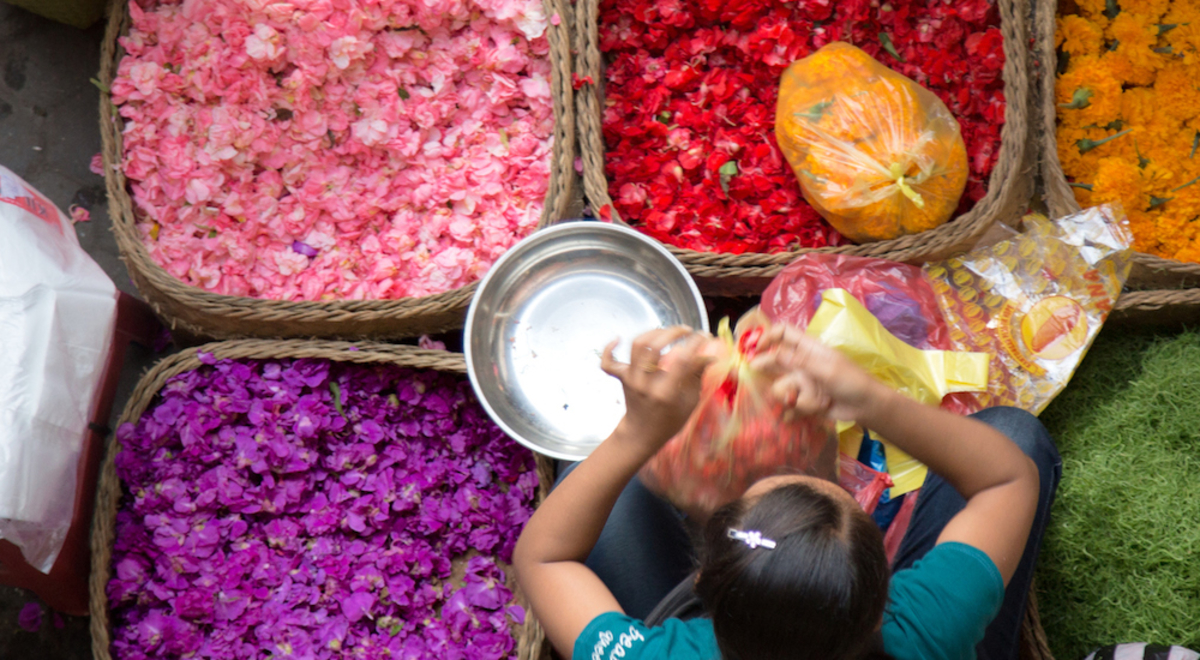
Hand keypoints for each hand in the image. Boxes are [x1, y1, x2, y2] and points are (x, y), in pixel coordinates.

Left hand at [600, 326, 715, 453]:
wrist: (641, 435)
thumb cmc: (669, 421)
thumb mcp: (689, 402)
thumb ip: (697, 376)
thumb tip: (709, 354)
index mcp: (665, 393)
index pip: (682, 360)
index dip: (695, 344)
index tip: (705, 336)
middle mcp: (645, 384)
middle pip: (654, 347)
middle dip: (673, 332)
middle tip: (687, 330)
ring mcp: (630, 380)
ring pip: (636, 346)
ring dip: (653, 333)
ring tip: (667, 331)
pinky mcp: (621, 378)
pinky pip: (608, 363)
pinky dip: (609, 349)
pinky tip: (618, 339)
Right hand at [750, 324, 889, 422]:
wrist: (866, 407)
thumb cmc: (851, 381)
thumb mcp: (825, 369)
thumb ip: (797, 361)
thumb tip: (770, 353)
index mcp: (809, 348)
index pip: (783, 332)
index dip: (768, 336)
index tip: (754, 347)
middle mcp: (802, 363)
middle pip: (775, 361)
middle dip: (766, 367)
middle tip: (753, 370)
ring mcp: (803, 382)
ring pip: (782, 386)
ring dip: (795, 395)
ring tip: (815, 400)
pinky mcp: (804, 400)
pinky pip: (790, 404)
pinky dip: (800, 409)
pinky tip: (814, 409)